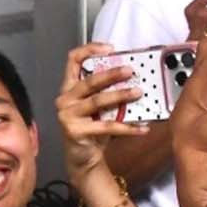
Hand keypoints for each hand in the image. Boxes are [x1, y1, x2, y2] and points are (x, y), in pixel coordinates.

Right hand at [55, 43, 149, 182]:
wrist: (83, 157)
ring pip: (97, 101)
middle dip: (111, 74)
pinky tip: (142, 128)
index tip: (110, 49)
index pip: (73, 60)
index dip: (89, 50)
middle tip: (130, 71)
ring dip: (120, 96)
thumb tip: (134, 76)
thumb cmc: (93, 127)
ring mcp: (67, 115)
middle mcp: (65, 99)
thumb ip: (108, 91)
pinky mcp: (75, 131)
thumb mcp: (99, 106)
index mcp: (70, 88)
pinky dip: (127, 128)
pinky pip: (106, 127)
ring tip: (138, 93)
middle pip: (88, 81)